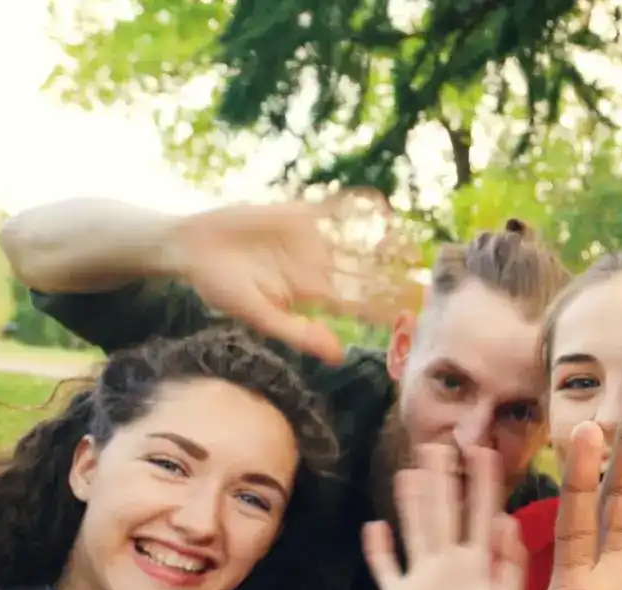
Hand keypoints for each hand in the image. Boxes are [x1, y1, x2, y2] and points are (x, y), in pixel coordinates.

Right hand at [167, 190, 421, 365]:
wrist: (194, 247)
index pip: (358, 304)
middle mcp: (321, 268)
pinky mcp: (301, 214)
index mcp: (314, 296)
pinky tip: (380, 202)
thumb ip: (297, 332)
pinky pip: (335, 209)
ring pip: (358, 242)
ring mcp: (314, 240)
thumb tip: (337, 355)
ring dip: (384, 242)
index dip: (384, 307)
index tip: (412, 311)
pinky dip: (355, 205)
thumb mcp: (259, 315)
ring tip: (413, 243)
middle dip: (394, 275)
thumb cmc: (222, 288)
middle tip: (427, 277)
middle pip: (366, 273)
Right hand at [364, 443, 527, 589]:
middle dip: (442, 480)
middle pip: (444, 513)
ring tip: (408, 472)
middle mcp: (448, 563)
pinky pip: (385, 569)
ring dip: (411, 503)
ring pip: (415, 531)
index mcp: (478, 562)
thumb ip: (509, 563)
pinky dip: (377, 550)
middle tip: (438, 445)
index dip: (482, 483)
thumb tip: (508, 520)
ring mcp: (421, 578)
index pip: (481, 512)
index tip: (483, 450)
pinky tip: (372, 526)